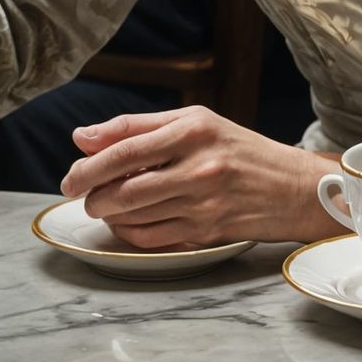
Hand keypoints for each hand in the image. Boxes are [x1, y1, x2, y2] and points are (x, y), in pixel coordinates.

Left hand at [61, 106, 339, 247]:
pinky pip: (151, 238)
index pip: (126, 145)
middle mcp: (199, 164)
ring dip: (108, 213)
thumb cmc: (239, 149)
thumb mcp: (196, 122)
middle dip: (91, 193)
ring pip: (134, 215)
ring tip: (104, 204)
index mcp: (194, 128)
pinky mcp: (206, 233)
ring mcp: (203, 202)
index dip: (89, 163)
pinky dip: (129, 232)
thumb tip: (82, 138)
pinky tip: (127, 222)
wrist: (291, 186)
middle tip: (80, 194)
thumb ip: (139, 128)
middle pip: (124, 186)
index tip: (70, 174)